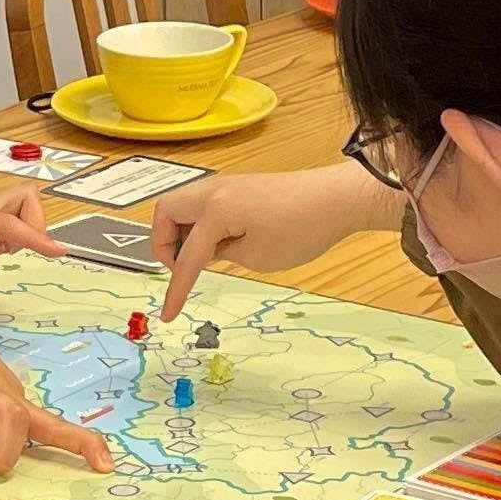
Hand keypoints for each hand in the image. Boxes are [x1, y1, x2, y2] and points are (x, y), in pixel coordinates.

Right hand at [149, 162, 400, 317]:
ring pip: (183, 205)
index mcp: (215, 210)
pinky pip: (203, 204)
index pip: (186, 255)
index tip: (168, 314)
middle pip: (166, 211)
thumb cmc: (301, 230)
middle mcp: (212, 190)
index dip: (175, 288)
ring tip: (205, 258)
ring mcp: (225, 184)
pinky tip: (221, 243)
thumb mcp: (256, 256)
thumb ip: (221, 255)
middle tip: (182, 268)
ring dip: (182, 231)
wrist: (336, 199)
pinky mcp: (238, 186)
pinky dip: (199, 223)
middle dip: (164, 242)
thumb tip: (205, 252)